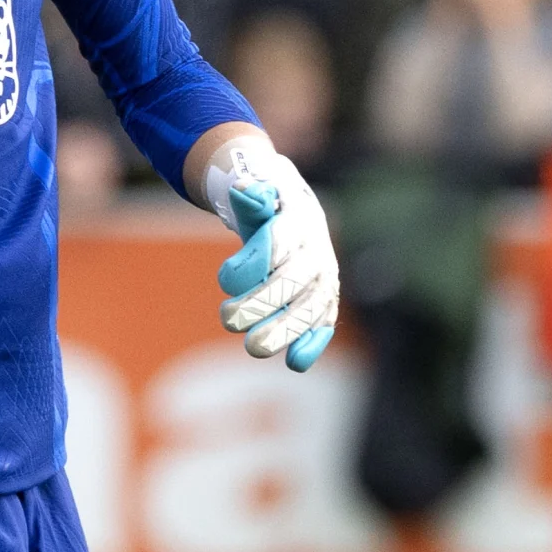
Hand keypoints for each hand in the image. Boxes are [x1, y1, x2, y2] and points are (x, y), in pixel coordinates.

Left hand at [200, 133, 337, 370]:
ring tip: (254, 347)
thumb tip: (243, 189)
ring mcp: (323, 280)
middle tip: (228, 318)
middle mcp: (316, 252)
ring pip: (308, 308)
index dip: (253, 264)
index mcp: (298, 221)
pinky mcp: (324, 302)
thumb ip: (249, 196)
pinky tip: (296, 363)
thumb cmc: (268, 206)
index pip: (278, 244)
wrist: (296, 214)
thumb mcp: (257, 193)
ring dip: (283, 330)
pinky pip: (322, 325)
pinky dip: (312, 344)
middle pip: (292, 281)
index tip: (227, 277)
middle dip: (261, 303)